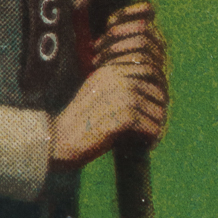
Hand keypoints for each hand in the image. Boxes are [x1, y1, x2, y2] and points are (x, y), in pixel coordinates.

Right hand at [49, 2, 167, 168]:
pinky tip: (144, 146)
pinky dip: (151, 139)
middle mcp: (117, 79)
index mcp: (110, 70)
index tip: (150, 113)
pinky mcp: (123, 116)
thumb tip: (159, 95)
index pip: (150, 72)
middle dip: (158, 112)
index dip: (156, 95)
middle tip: (151, 129)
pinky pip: (152, 127)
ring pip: (158, 111)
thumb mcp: (99, 95)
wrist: (57, 140)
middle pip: (158, 93)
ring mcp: (121, 96)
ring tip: (147, 139)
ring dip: (156, 128)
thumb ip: (122, 89)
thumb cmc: (80, 124)